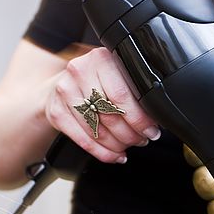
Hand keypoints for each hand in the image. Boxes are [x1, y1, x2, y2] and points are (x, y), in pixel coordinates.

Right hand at [44, 47, 161, 163]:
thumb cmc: (96, 80)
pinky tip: (113, 155)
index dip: (140, 119)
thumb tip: (156, 118)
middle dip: (130, 134)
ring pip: (97, 130)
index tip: (151, 131)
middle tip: (141, 140)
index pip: (122, 96)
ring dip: (117, 145)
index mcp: (101, 58)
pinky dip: (101, 152)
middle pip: (110, 114)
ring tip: (127, 147)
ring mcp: (65, 91)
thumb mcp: (115, 74)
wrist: (61, 84)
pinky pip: (83, 140)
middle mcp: (80, 71)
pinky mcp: (56, 111)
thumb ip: (133, 88)